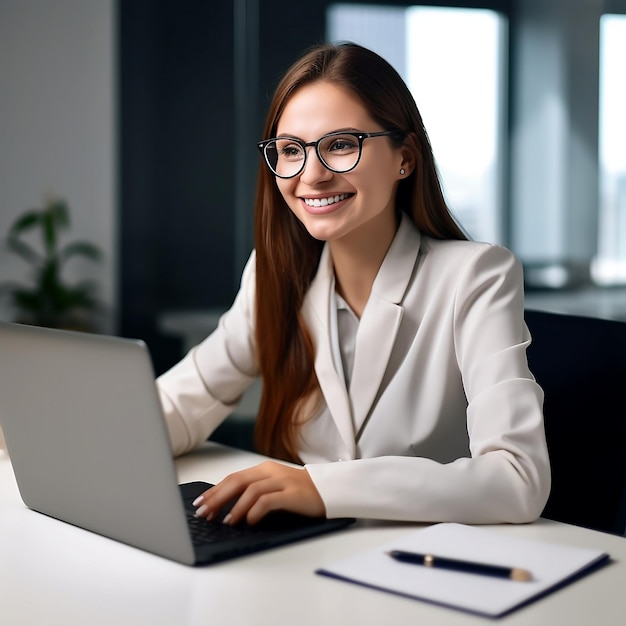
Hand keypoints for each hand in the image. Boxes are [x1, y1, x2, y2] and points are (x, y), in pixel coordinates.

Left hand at [192, 461, 324, 524]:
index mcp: (264, 469)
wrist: (329, 490)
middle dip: (217, 498)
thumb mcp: (274, 488)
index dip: (214, 490)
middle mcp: (271, 472)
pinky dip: (255, 510)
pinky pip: (269, 500)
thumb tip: (226, 507)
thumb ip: (254, 492)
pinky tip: (249, 520)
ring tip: (226, 522)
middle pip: (237, 481)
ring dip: (235, 507)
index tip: (200, 503)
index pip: (233, 478)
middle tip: (204, 513)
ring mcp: (283, 481)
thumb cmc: (299, 493)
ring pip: (251, 490)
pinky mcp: (293, 494)